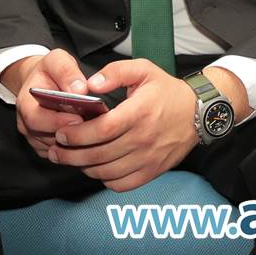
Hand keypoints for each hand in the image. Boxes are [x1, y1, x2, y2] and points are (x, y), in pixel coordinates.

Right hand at [12, 49, 93, 157]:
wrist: (41, 81)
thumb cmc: (49, 71)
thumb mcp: (56, 60)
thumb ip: (66, 71)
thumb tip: (80, 89)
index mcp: (25, 104)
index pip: (36, 119)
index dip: (57, 121)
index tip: (79, 117)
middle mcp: (27, 124)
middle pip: (46, 137)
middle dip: (70, 133)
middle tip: (92, 127)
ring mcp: (36, 137)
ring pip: (56, 148)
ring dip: (75, 142)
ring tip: (94, 131)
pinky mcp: (46, 146)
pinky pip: (60, 153)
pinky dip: (75, 148)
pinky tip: (89, 138)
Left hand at [48, 59, 201, 191]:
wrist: (198, 112)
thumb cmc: (167, 90)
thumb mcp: (144, 70)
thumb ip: (115, 72)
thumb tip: (90, 84)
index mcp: (140, 113)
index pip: (103, 130)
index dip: (78, 134)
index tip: (62, 132)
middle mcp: (144, 139)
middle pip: (99, 155)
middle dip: (71, 154)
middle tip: (56, 149)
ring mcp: (149, 159)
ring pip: (106, 172)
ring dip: (84, 168)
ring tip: (70, 158)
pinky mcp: (152, 172)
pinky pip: (121, 184)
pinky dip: (104, 179)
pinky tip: (96, 168)